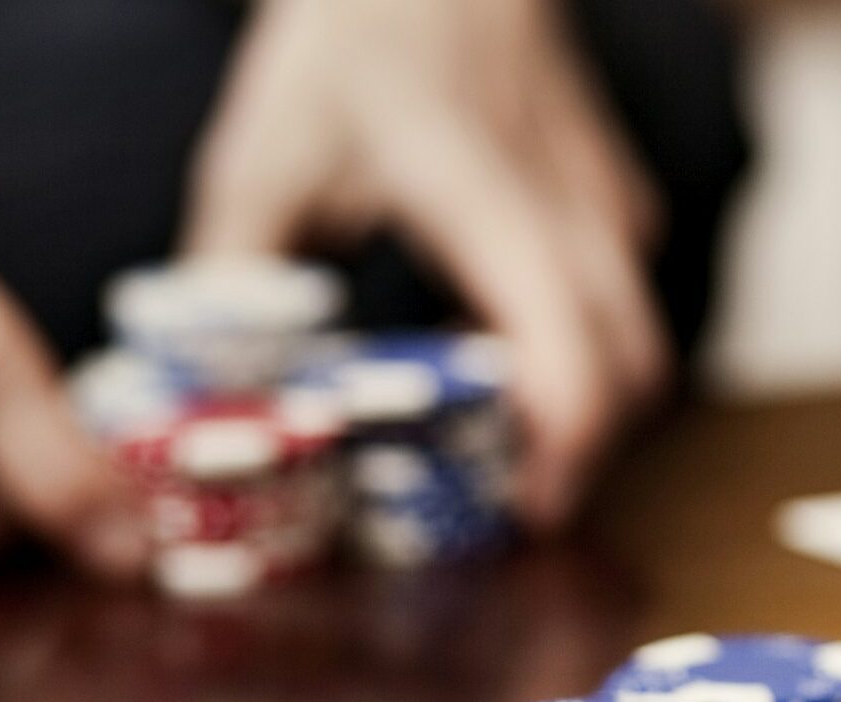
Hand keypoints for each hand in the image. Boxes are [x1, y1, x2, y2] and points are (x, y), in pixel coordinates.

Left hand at [185, 0, 668, 528]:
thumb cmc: (349, 44)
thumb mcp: (263, 154)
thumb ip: (230, 277)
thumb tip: (199, 399)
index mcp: (487, 205)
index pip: (573, 351)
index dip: (566, 451)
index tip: (524, 515)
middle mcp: (571, 212)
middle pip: (634, 370)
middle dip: (582, 453)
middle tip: (501, 506)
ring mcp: (606, 202)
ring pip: (641, 339)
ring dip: (582, 406)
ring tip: (489, 435)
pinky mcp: (615, 198)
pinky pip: (624, 301)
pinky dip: (578, 351)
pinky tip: (493, 345)